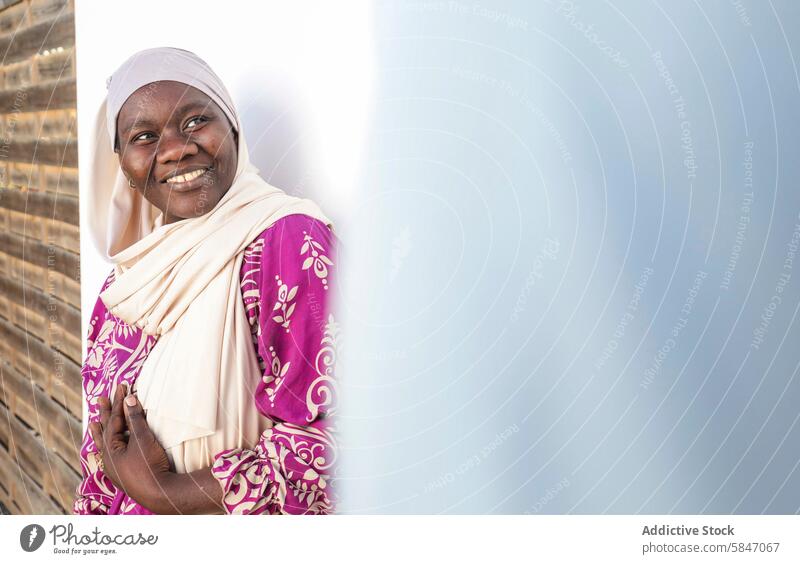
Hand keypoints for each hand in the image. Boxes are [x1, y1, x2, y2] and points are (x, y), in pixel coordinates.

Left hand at [89, 383, 172, 512]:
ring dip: (103, 432)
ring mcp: (116, 469)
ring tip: (94, 424)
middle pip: (105, 432)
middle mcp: (109, 460)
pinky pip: (112, 455)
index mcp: (110, 450)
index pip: (113, 421)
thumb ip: (135, 418)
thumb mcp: (143, 439)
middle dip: (105, 414)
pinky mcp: (125, 475)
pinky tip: (110, 447)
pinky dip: (111, 446)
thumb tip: (129, 398)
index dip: (117, 402)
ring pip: (106, 446)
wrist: (160, 494)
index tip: (122, 386)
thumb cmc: (150, 466)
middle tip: (100, 399)